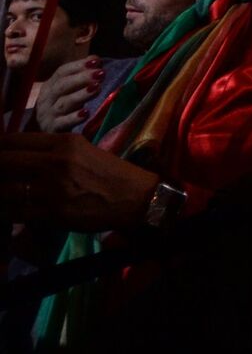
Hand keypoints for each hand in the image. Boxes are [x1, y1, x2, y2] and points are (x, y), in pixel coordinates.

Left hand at [0, 132, 158, 229]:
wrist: (135, 198)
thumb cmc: (110, 173)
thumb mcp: (82, 150)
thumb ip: (52, 150)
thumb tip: (20, 155)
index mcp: (63, 142)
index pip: (14, 141)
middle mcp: (55, 162)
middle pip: (4, 162)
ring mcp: (52, 188)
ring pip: (4, 189)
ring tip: (1, 194)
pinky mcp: (52, 212)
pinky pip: (15, 212)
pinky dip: (5, 212)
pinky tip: (5, 211)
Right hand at [32, 58, 103, 132]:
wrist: (43, 136)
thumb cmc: (62, 108)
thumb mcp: (69, 91)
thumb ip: (81, 75)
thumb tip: (96, 59)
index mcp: (50, 86)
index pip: (62, 72)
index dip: (78, 65)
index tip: (96, 61)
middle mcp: (46, 99)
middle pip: (62, 86)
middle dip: (82, 78)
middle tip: (101, 73)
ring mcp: (47, 115)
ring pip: (64, 103)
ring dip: (81, 95)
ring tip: (97, 88)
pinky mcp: (52, 130)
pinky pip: (62, 123)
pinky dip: (73, 118)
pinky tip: (86, 113)